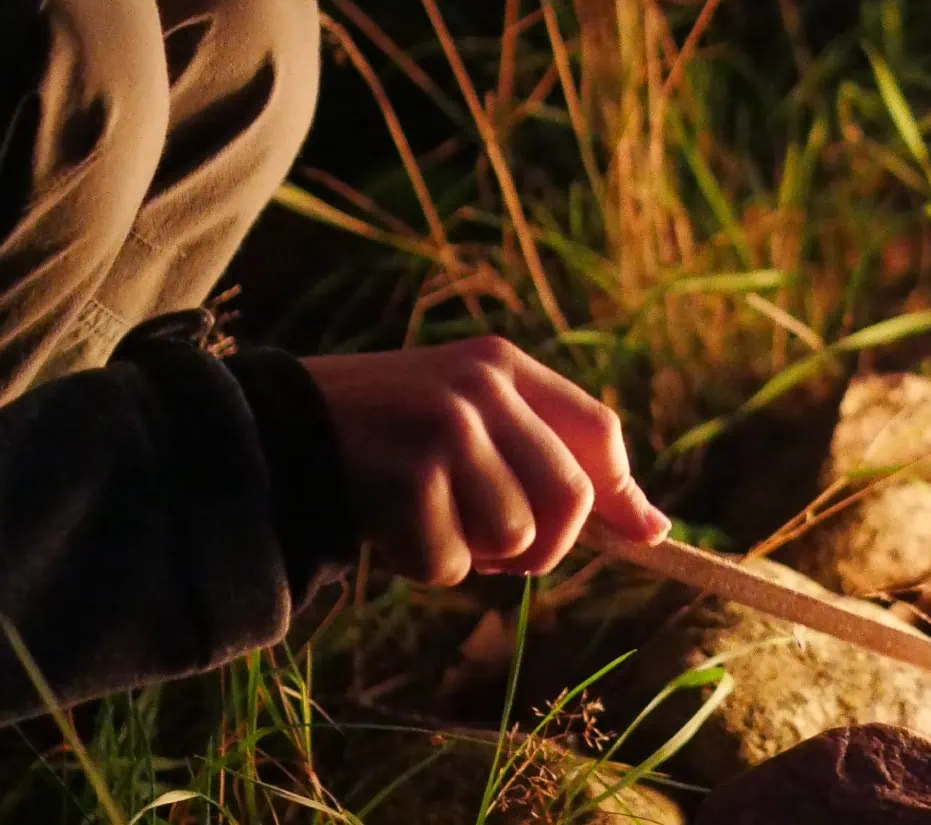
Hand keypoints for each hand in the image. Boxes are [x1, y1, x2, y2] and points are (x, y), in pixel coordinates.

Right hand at [301, 336, 670, 586]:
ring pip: (514, 538)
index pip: (598, 431)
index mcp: (502, 365)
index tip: (645, 535)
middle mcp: (481, 389)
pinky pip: (451, 564)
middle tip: (502, 549)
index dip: (622, 492)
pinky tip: (390, 528)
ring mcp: (445, 431)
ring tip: (430, 520)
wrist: (275, 434)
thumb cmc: (387, 437)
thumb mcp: (468, 418)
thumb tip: (655, 529)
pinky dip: (425, 566)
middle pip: (570, 498)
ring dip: (475, 555)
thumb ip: (550, 457)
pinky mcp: (408, 479)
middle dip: (545, 544)